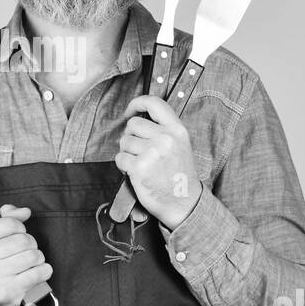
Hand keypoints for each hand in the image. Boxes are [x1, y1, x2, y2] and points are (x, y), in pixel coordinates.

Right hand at [0, 204, 52, 305]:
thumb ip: (4, 221)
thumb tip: (25, 211)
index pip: (9, 223)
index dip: (20, 228)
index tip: (18, 235)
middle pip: (24, 239)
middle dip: (30, 244)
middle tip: (25, 253)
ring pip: (34, 256)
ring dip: (38, 259)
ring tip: (30, 264)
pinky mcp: (9, 292)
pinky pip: (39, 273)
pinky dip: (43, 271)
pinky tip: (37, 273)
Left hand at [115, 95, 201, 228]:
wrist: (184, 202)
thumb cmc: (180, 175)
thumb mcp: (180, 145)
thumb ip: (164, 129)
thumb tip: (137, 119)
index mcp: (177, 130)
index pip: (154, 103)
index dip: (137, 103)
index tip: (130, 111)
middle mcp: (165, 138)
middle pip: (133, 124)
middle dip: (131, 136)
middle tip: (139, 151)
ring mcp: (152, 152)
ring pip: (124, 141)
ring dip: (127, 152)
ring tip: (141, 163)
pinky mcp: (139, 168)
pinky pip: (120, 158)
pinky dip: (123, 165)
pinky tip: (135, 172)